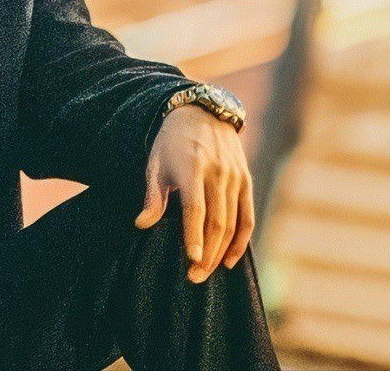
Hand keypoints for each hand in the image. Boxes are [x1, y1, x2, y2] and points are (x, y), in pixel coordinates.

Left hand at [135, 104, 254, 282]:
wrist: (203, 113)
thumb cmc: (171, 142)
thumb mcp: (155, 164)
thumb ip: (152, 196)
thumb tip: (141, 225)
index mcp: (192, 169)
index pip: (196, 209)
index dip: (195, 235)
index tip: (192, 259)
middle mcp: (218, 174)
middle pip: (217, 221)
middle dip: (207, 253)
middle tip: (194, 277)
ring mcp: (235, 178)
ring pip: (233, 223)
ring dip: (222, 252)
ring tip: (208, 272)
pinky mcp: (246, 181)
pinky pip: (248, 216)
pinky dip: (242, 240)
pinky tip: (231, 259)